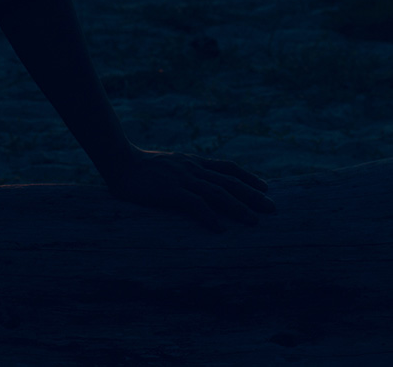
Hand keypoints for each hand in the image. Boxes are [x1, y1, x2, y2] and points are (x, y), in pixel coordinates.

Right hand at [99, 150, 274, 231]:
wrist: (120, 162)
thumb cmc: (142, 167)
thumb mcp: (171, 165)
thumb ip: (186, 172)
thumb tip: (198, 182)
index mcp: (194, 162)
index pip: (228, 168)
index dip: (248, 177)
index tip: (265, 187)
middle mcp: (194, 169)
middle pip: (230, 182)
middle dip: (253, 195)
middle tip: (272, 209)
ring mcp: (183, 179)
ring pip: (218, 193)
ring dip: (238, 208)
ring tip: (254, 221)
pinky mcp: (171, 191)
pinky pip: (195, 204)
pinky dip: (210, 217)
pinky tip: (220, 230)